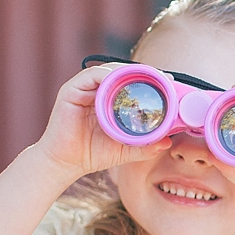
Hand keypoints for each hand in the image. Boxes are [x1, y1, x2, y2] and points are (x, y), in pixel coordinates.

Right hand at [35, 64, 171, 180]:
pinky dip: (108, 75)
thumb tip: (167, 142)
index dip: (151, 79)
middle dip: (145, 72)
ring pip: (110, 70)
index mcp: (109, 99)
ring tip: (149, 78)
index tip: (170, 82)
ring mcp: (84, 88)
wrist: (65, 164)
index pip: (132, 82)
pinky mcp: (71, 90)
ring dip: (130, 71)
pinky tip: (122, 82)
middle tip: (164, 78)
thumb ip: (145, 146)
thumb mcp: (124, 149)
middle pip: (123, 72)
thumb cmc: (92, 154)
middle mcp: (96, 90)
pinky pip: (92, 75)